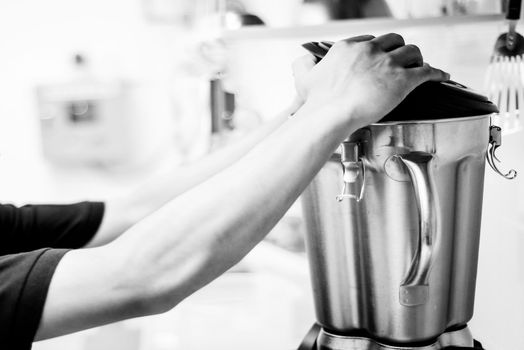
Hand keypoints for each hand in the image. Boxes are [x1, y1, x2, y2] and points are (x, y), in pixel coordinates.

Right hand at [292, 34, 449, 128]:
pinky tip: (440, 77)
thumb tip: (304, 60)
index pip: (370, 39)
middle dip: (400, 50)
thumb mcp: (304, 77)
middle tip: (402, 61)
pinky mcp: (402, 81)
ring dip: (417, 59)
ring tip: (419, 67)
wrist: (329, 115)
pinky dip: (436, 73)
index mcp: (348, 47)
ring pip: (412, 52)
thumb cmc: (316, 102)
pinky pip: (427, 72)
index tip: (380, 56)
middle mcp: (369, 50)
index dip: (378, 49)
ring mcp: (387, 64)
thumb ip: (304, 66)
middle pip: (394, 40)